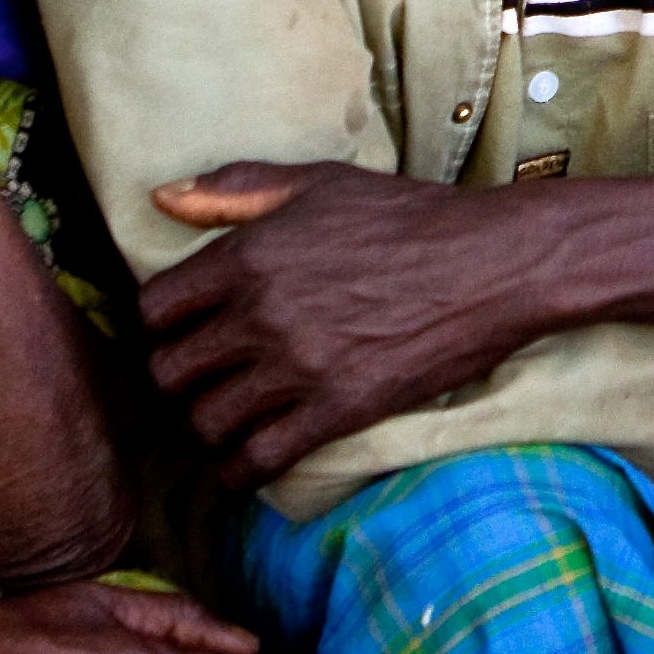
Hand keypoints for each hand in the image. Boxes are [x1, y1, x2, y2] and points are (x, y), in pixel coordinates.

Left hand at [141, 162, 544, 487]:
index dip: (162, 327)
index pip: (153, 311)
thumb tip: (161, 198)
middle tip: (205, 382)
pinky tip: (249, 461)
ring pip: (205, 423)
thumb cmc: (414, 217)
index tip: (186, 333)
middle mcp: (261, 313)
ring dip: (210, 426)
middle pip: (169, 374)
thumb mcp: (324, 184)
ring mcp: (298, 365)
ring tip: (230, 420)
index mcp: (249, 255)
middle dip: (181, 381)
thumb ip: (237, 189)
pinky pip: (256, 458)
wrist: (500, 262)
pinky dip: (240, 469)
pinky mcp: (338, 409)